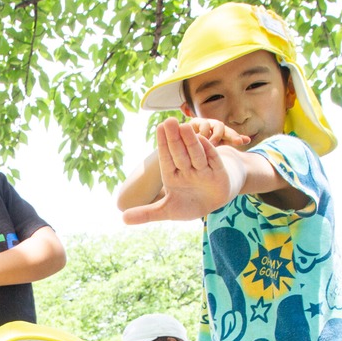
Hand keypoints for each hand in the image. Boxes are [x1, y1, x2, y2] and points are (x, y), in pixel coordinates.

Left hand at [121, 118, 246, 224]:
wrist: (212, 203)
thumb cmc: (188, 203)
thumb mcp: (166, 211)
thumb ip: (146, 214)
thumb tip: (123, 219)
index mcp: (172, 175)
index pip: (167, 158)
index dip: (164, 144)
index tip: (160, 127)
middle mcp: (187, 169)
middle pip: (180, 152)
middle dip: (174, 138)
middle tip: (169, 121)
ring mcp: (203, 170)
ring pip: (196, 154)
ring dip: (190, 141)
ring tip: (184, 126)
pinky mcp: (218, 173)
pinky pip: (213, 160)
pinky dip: (209, 151)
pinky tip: (203, 140)